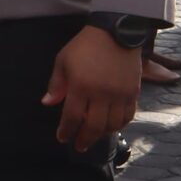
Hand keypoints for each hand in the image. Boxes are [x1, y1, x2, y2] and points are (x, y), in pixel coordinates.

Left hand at [42, 25, 142, 149]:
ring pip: (112, 124)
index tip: (62, 138)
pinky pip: (128, 116)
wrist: (115, 33)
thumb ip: (56, 84)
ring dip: (102, 134)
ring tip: (94, 136)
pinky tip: (112, 126)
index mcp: (81, 86)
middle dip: (84, 139)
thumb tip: (47, 103)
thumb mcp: (63, 61)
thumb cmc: (84, 46)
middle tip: (79, 146)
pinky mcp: (133, 93)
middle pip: (93, 126)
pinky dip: (120, 125)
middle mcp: (101, 94)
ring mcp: (119, 95)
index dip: (66, 130)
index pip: (72, 116)